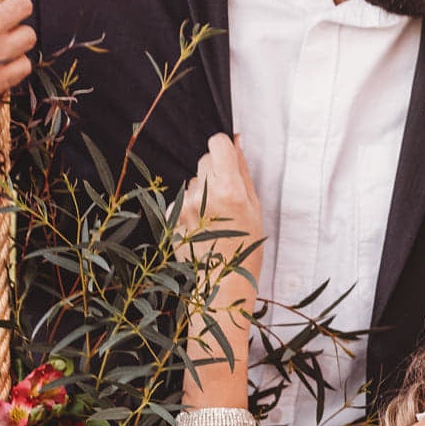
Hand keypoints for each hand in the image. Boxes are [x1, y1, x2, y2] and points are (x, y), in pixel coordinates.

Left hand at [179, 133, 264, 279]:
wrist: (221, 284)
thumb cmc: (244, 248)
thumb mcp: (254, 208)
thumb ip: (243, 172)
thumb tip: (236, 141)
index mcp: (230, 189)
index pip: (217, 143)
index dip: (223, 148)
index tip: (227, 160)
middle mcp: (204, 194)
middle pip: (204, 160)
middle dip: (214, 173)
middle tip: (224, 199)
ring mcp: (184, 206)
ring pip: (192, 182)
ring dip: (201, 192)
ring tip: (212, 219)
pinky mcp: (170, 217)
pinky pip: (181, 199)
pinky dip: (189, 209)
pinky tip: (199, 227)